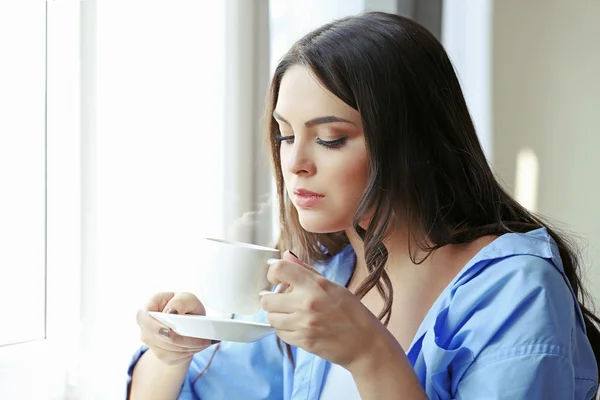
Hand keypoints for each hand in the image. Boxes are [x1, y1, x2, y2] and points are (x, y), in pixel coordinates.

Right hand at [136, 292, 212, 365]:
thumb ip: (180, 301)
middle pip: (155, 337)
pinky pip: (172, 357)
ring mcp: (150, 341)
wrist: (188, 324)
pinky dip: (187, 353)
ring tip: (204, 342)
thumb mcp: (188, 298)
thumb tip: (172, 311)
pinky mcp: (160, 354)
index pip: (142, 317)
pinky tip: (197, 346)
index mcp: (149, 305)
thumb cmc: (186, 307)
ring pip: (165, 349)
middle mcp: (145, 325)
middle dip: (179, 339)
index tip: (169, 330)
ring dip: (186, 347)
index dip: (154, 326)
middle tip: (202, 339)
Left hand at [261, 251, 386, 367]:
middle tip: (282, 300)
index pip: (279, 269)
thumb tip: (286, 256)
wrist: (365, 343)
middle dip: (271, 298)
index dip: (273, 273)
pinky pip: (280, 334)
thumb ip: (306, 270)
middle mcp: (306, 303)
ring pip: (271, 318)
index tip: (277, 278)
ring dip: (277, 315)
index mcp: (315, 284)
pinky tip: (296, 326)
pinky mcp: (303, 341)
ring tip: (290, 314)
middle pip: (267, 299)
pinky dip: (284, 330)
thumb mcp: (333, 285)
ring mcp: (303, 324)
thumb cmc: (353, 312)